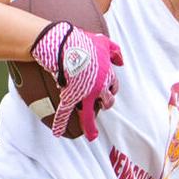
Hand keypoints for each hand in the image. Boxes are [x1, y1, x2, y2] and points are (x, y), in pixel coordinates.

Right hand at [30, 21, 123, 140]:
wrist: (64, 45)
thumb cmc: (83, 42)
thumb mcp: (103, 43)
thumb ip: (114, 51)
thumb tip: (120, 61)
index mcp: (107, 75)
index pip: (113, 86)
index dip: (111, 87)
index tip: (108, 88)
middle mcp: (98, 88)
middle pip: (107, 101)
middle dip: (105, 103)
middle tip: (102, 105)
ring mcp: (83, 94)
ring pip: (89, 113)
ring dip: (90, 125)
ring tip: (92, 135)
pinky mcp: (69, 96)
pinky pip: (64, 112)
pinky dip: (60, 123)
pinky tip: (58, 133)